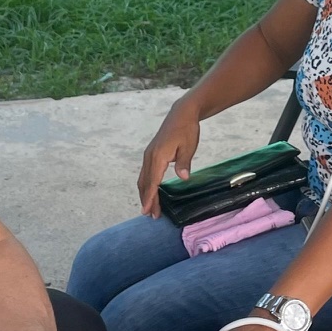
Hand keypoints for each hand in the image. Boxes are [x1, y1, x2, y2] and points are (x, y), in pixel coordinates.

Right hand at [137, 98, 201, 216]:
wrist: (181, 114)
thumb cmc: (186, 130)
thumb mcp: (188, 147)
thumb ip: (184, 163)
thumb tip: (183, 177)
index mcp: (158, 156)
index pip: (152, 182)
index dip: (150, 198)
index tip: (148, 210)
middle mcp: (149, 157)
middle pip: (145, 183)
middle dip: (147, 200)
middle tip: (151, 215)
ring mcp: (148, 155)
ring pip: (143, 179)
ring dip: (145, 193)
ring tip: (149, 207)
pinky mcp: (150, 154)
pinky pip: (145, 173)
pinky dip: (146, 185)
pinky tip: (151, 191)